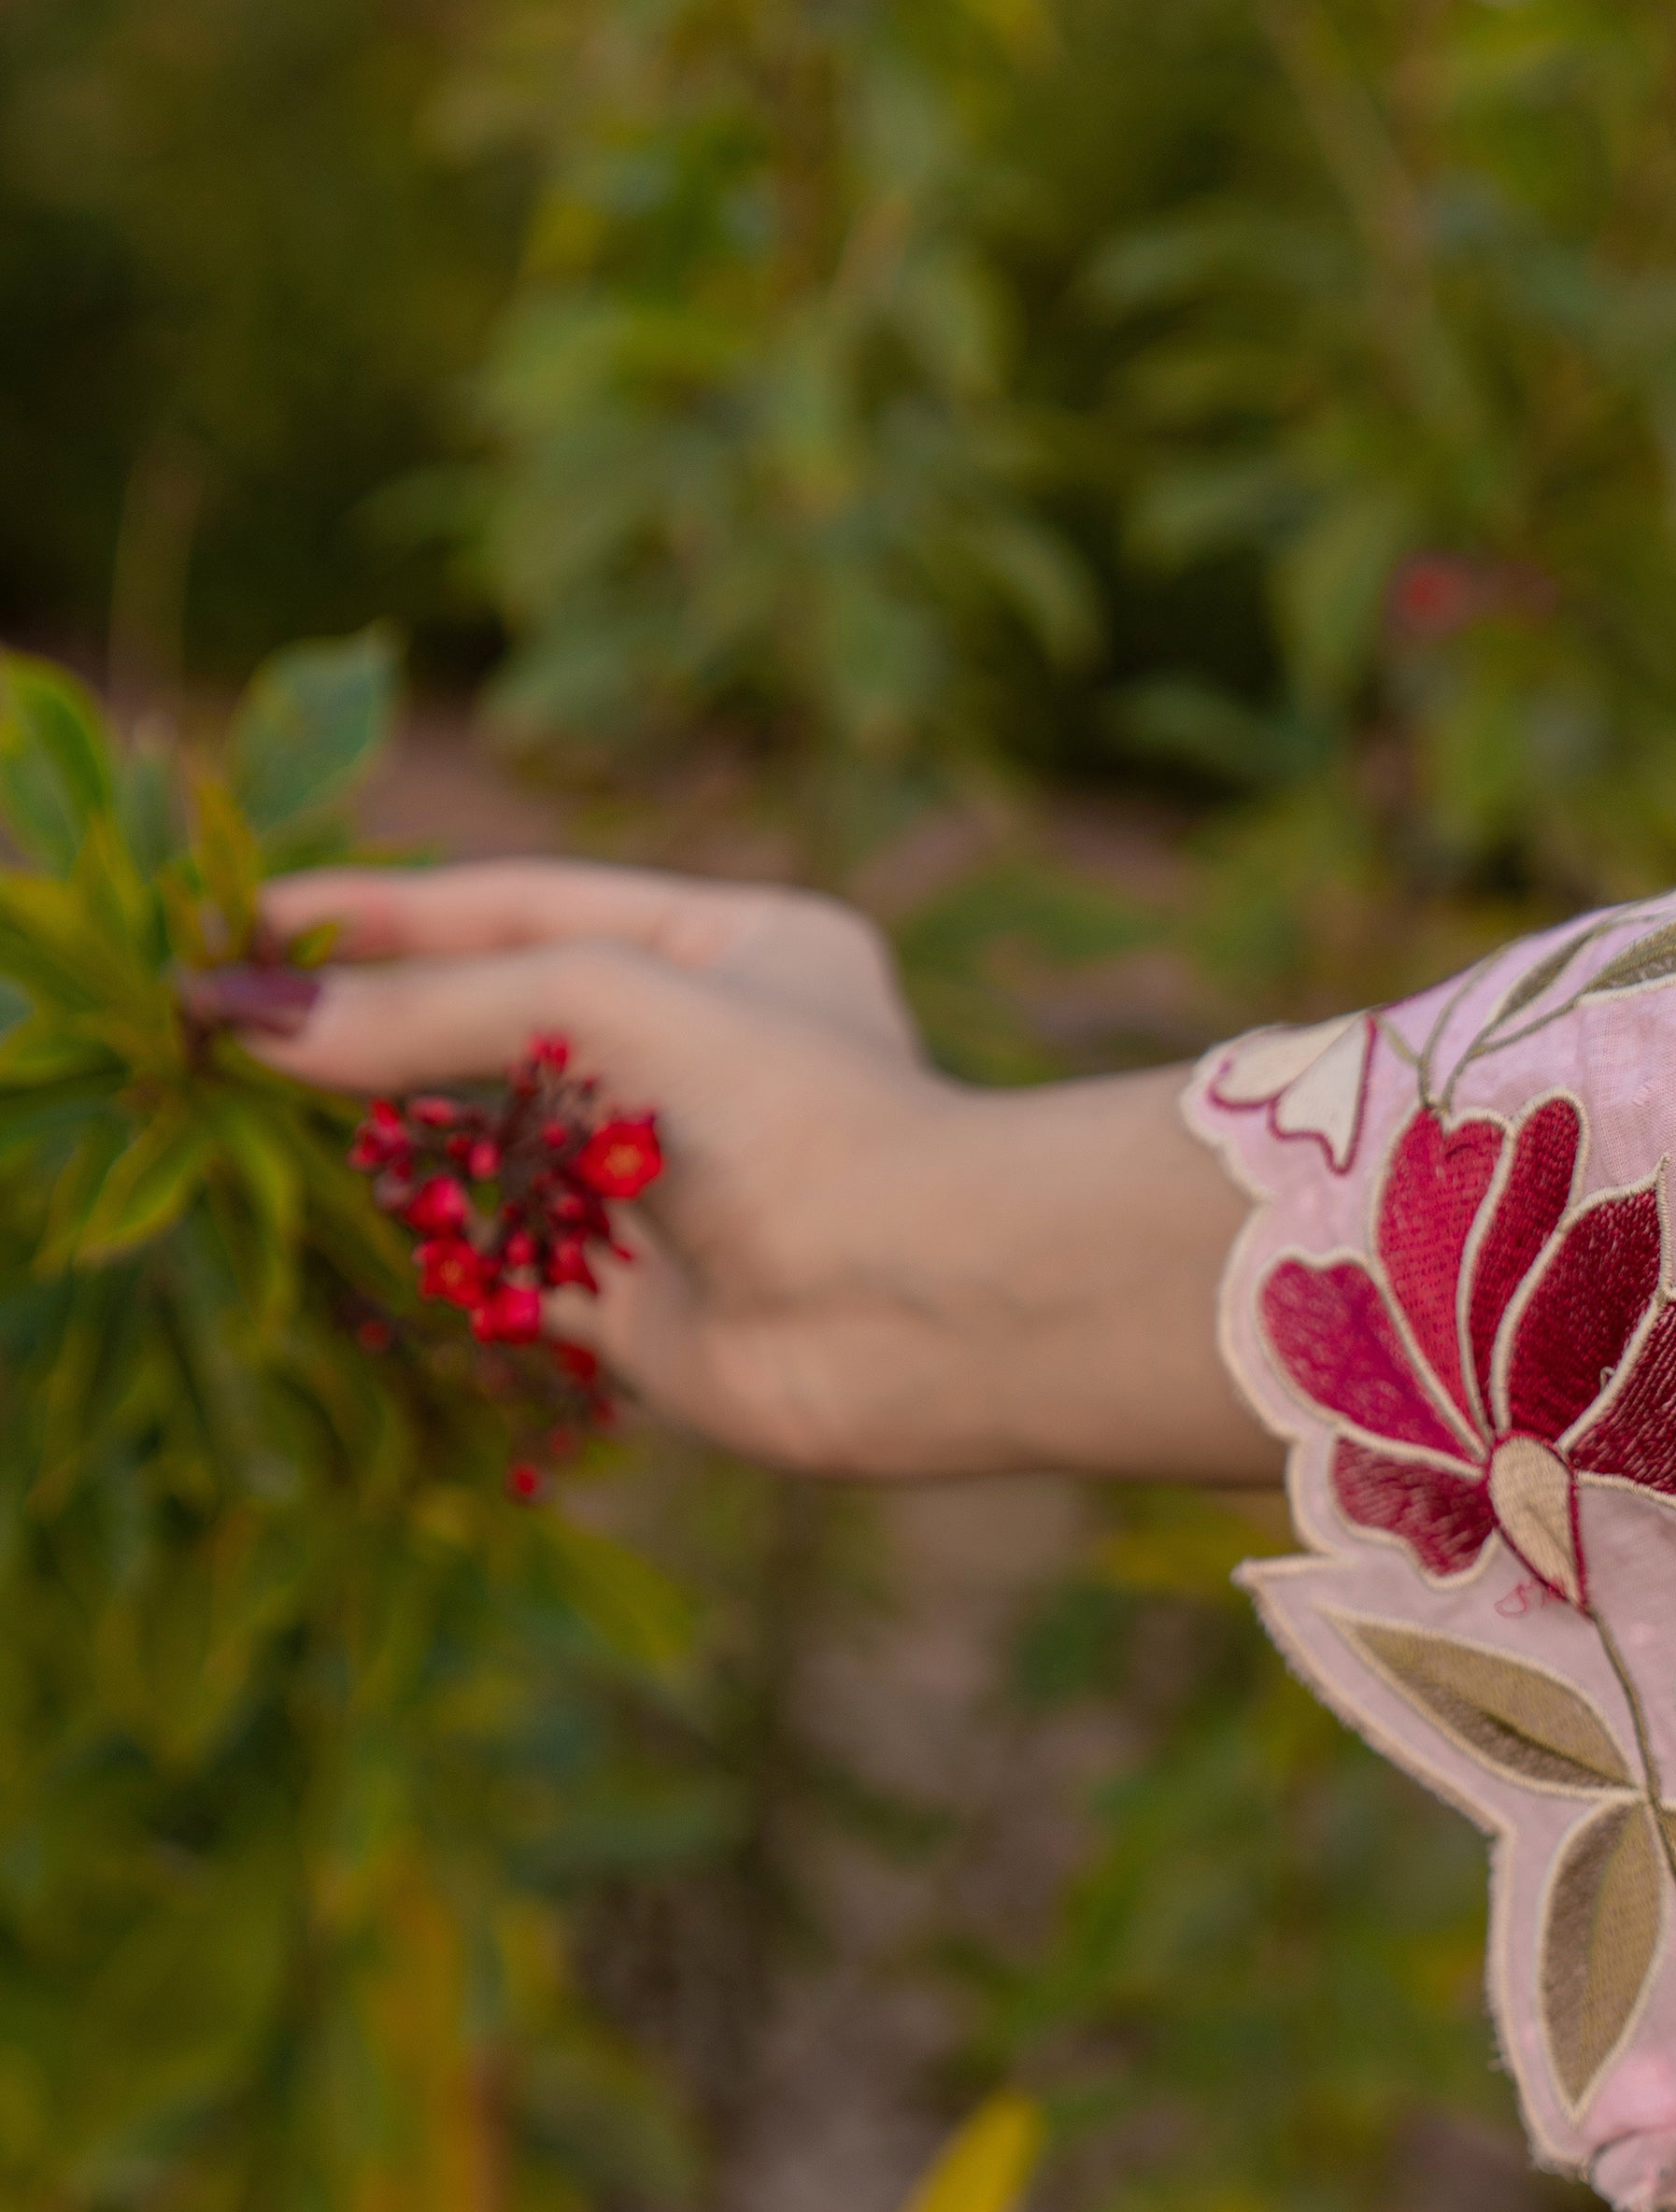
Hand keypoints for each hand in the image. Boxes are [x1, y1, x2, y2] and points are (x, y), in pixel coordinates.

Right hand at [204, 861, 1277, 1485]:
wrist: (919, 1306)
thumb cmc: (791, 1114)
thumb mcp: (599, 1004)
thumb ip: (429, 1009)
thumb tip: (255, 1019)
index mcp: (734, 944)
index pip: (521, 905)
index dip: (380, 911)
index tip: (247, 914)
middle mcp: (705, 1058)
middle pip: (500, 1023)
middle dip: (368, 1020)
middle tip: (220, 1012)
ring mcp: (671, 1183)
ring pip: (491, 1143)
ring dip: (382, 1125)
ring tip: (242, 1098)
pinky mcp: (641, 1304)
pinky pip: (506, 1258)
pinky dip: (428, 1236)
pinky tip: (328, 1204)